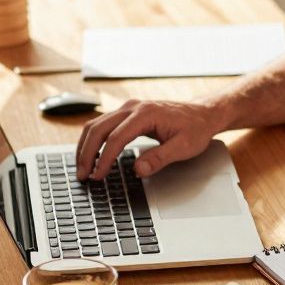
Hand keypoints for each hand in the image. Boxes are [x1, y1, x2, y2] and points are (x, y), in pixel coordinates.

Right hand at [75, 99, 224, 180]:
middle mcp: (132, 107)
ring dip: (85, 146)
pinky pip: (103, 124)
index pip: (116, 138)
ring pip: (96, 125)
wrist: (202, 113)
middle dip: (87, 153)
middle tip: (82, 175)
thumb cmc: (195, 129)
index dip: (104, 159)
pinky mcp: (127, 113)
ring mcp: (128, 108)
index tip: (98, 176)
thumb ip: (160, 158)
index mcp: (146, 114)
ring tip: (82, 168)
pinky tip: (91, 154)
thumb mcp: (184, 147)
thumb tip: (138, 170)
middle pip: (98, 128)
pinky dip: (93, 140)